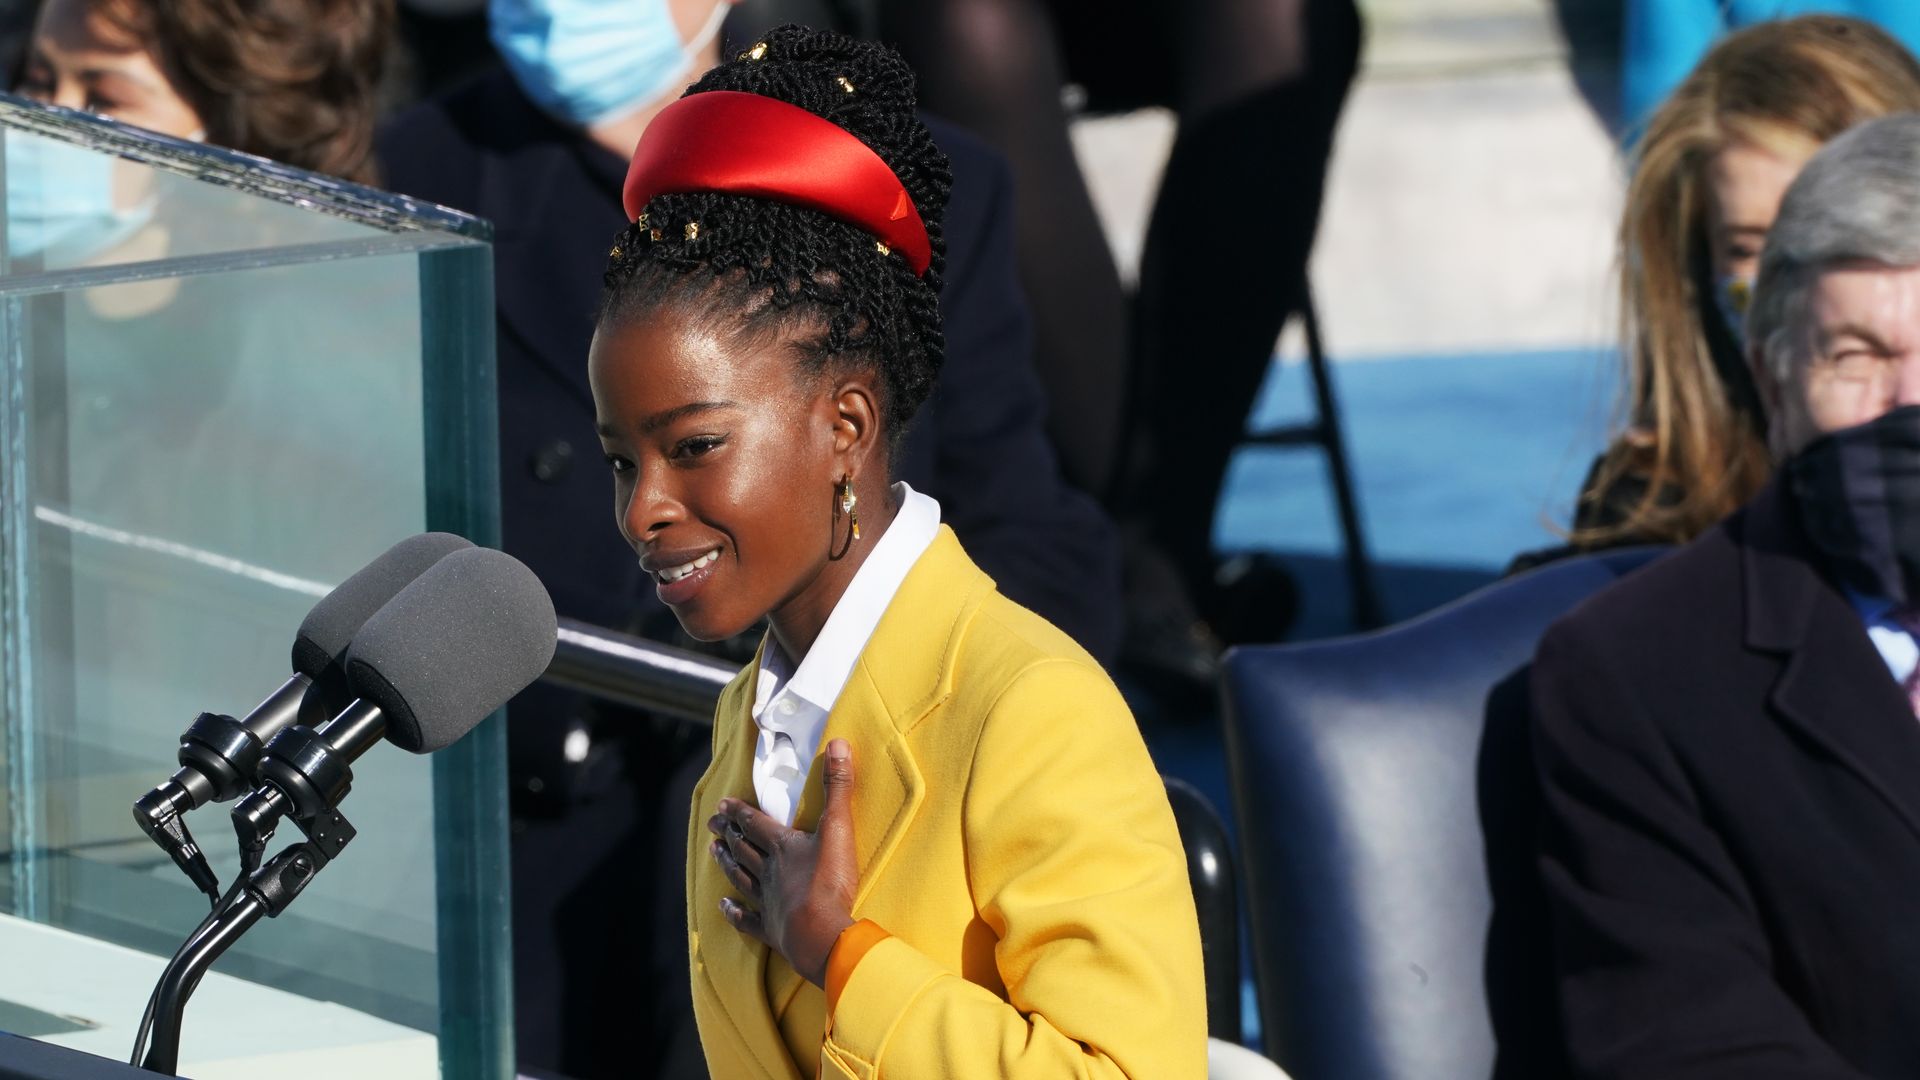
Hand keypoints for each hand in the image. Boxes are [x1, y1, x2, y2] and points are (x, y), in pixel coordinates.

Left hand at [708, 738, 859, 985]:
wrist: (821, 933)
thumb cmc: (829, 881)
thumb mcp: (838, 828)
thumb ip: (838, 787)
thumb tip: (838, 743)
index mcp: (782, 846)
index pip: (755, 823)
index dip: (739, 812)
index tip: (722, 804)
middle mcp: (768, 871)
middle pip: (744, 848)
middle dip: (729, 834)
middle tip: (712, 824)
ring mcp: (767, 901)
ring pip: (741, 877)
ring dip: (727, 864)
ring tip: (713, 852)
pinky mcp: (771, 929)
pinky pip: (747, 919)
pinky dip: (734, 912)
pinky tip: (724, 907)